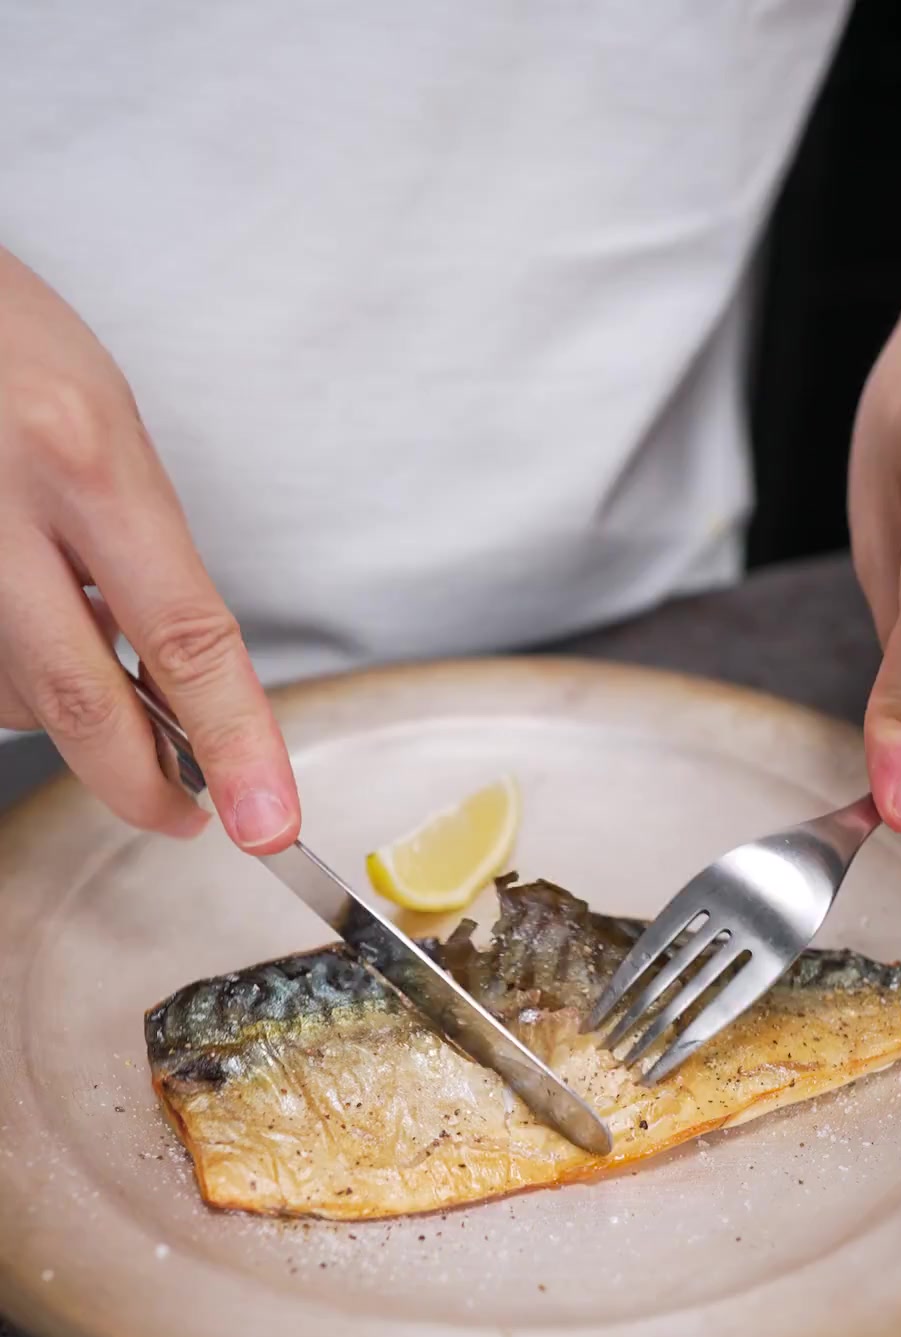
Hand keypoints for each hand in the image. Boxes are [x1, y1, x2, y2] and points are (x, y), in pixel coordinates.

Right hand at [0, 248, 299, 848]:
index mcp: (84, 456)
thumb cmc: (7, 347)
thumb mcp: (106, 424)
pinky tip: (30, 619)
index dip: (234, 743)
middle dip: (142, 784)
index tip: (268, 820)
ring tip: (87, 637)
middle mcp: (1, 508)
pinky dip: (16, 677)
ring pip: (18, 700)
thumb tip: (181, 692)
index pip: (185, 635)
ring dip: (67, 706)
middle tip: (188, 814)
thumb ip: (146, 556)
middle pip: (81, 704)